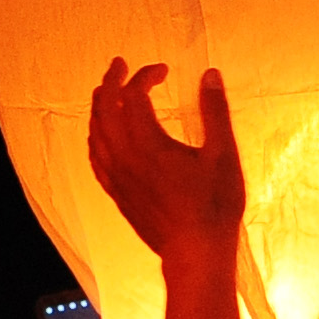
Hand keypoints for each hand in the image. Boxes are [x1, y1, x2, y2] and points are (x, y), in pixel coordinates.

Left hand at [88, 60, 246, 262]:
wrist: (196, 254)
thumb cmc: (214, 206)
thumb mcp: (223, 155)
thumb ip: (215, 112)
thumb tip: (210, 75)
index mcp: (149, 144)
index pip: (133, 95)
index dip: (144, 75)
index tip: (162, 70)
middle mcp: (125, 158)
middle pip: (104, 109)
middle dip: (110, 81)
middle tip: (120, 64)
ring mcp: (117, 178)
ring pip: (95, 133)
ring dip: (99, 106)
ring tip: (107, 92)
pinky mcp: (117, 194)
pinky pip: (95, 157)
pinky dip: (95, 136)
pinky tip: (103, 134)